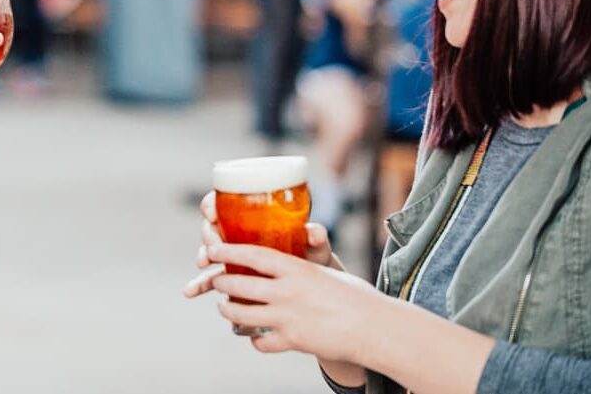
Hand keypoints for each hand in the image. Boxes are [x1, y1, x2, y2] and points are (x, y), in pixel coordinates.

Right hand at [184, 190, 338, 300]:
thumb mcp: (315, 248)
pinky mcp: (232, 278)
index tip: (212, 213)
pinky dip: (199, 284)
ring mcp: (233, 258)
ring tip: (202, 266)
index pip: (225, 203)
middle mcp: (238, 234)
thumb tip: (314, 232)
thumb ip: (315, 239)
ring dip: (202, 258)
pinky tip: (190, 292)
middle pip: (213, 227)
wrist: (315, 290)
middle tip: (213, 245)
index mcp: (254, 218)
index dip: (213, 204)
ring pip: (208, 253)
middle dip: (208, 235)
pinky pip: (211, 279)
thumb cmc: (313, 259)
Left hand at [203, 241, 386, 363]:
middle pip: (239, 284)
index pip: (252, 255)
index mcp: (297, 269)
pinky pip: (261, 342)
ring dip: (229, 311)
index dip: (228, 251)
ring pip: (242, 314)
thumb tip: (280, 265)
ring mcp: (288, 318)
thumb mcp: (325, 272)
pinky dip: (255, 340)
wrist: (377, 329)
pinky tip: (255, 336)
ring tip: (225, 308)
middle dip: (221, 282)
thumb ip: (299, 270)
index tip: (212, 248)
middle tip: (216, 280)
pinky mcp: (293, 342)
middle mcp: (288, 292)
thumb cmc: (356, 297)